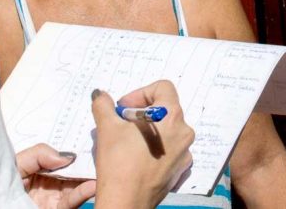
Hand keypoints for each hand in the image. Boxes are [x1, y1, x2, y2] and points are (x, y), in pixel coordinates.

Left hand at [16, 143, 95, 208]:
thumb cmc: (1, 187)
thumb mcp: (16, 163)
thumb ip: (38, 155)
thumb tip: (66, 156)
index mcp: (38, 167)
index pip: (59, 153)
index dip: (71, 144)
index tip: (83, 135)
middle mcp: (49, 180)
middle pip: (71, 167)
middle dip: (83, 158)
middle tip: (95, 148)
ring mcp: (54, 195)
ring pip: (76, 183)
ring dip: (87, 174)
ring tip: (97, 165)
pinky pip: (72, 201)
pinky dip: (84, 192)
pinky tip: (91, 184)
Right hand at [91, 80, 194, 208]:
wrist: (126, 202)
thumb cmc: (118, 163)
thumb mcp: (106, 128)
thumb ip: (104, 105)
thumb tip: (100, 95)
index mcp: (172, 117)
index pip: (163, 88)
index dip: (141, 93)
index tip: (124, 109)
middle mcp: (184, 133)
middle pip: (165, 109)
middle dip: (142, 112)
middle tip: (122, 123)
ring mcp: (184, 154)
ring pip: (167, 130)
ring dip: (148, 130)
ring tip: (127, 141)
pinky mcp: (179, 170)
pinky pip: (169, 150)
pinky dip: (155, 147)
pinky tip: (137, 157)